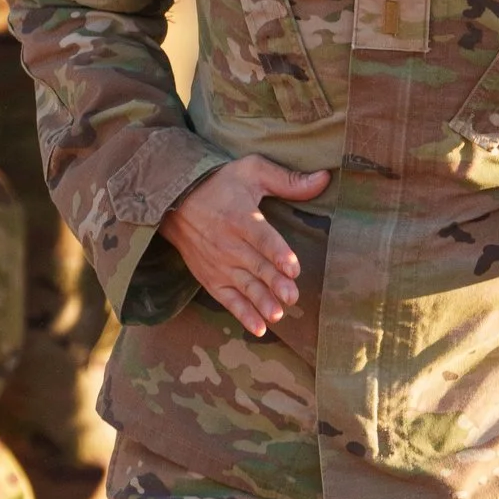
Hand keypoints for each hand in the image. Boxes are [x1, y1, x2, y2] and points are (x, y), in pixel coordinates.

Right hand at [159, 155, 330, 335]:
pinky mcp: (210, 278)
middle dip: (274, 283)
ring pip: (244, 286)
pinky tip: (259, 328)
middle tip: (292, 297)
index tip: (292, 268)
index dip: (277, 253)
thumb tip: (323, 178)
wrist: (174, 201)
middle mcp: (228, 244)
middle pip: (256, 266)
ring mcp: (218, 264)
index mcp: (240, 217)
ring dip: (261, 302)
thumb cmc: (219, 184)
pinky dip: (242, 314)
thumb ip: (287, 180)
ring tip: (277, 314)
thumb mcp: (251, 171)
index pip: (262, 238)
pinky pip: (228, 300)